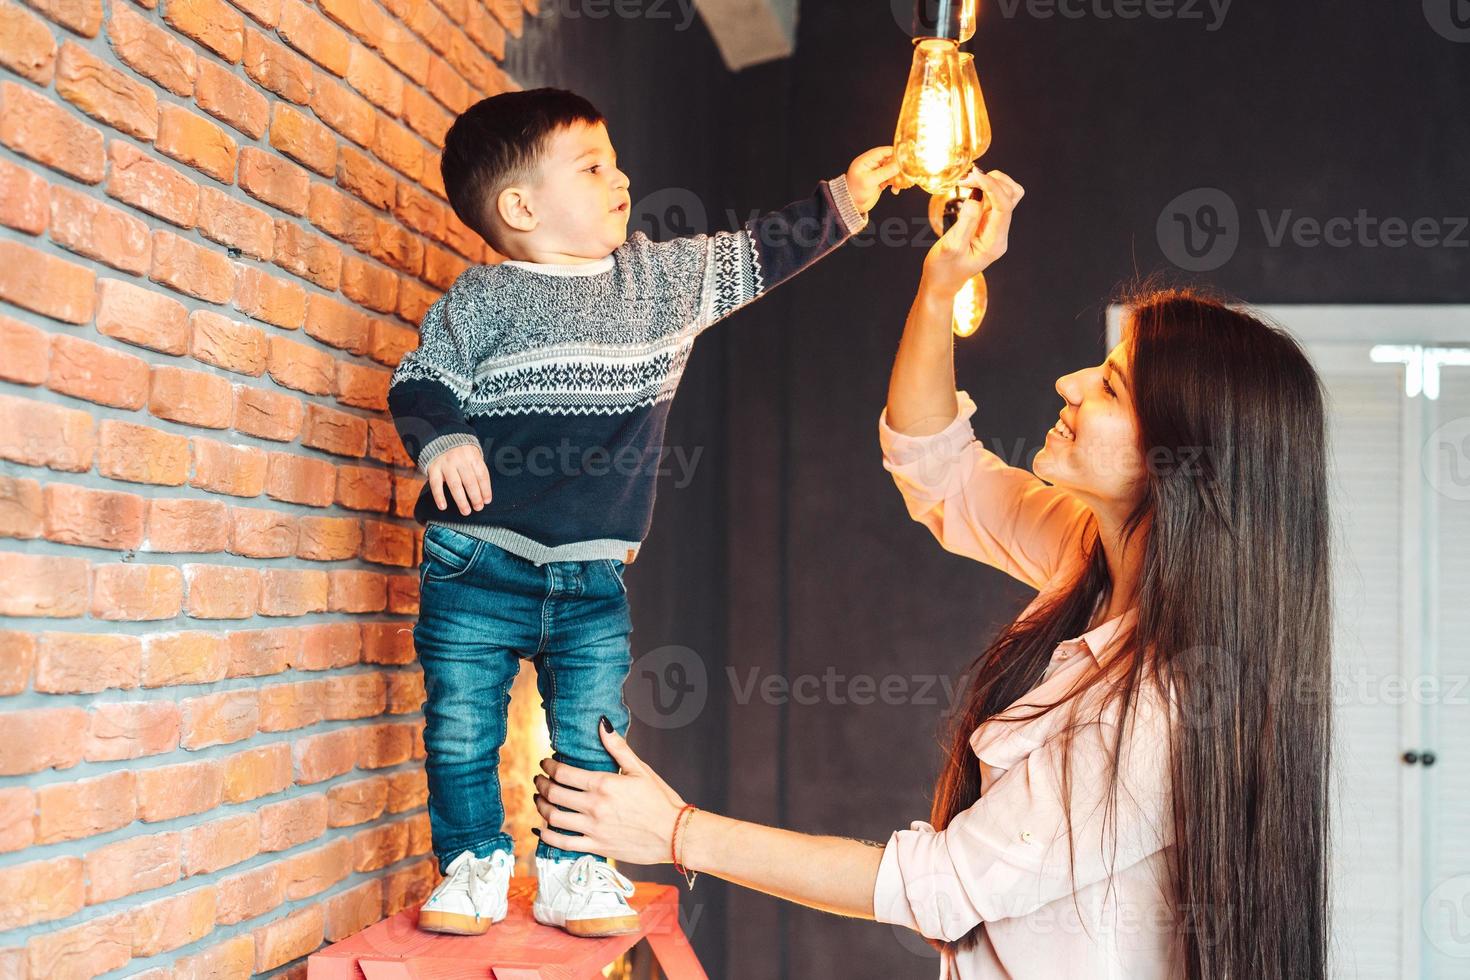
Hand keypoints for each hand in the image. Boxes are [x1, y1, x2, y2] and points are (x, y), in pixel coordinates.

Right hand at [426, 444, 491, 515]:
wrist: (439, 436)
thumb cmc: (461, 451)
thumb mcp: (472, 454)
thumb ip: (477, 469)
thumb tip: (485, 493)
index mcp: (472, 456)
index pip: (481, 475)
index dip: (485, 489)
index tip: (487, 501)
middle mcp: (460, 459)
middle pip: (470, 481)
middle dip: (475, 497)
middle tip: (478, 508)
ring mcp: (446, 464)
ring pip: (455, 485)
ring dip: (461, 500)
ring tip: (466, 511)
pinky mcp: (433, 467)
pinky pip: (436, 484)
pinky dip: (439, 496)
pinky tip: (443, 507)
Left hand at [533, 722, 687, 865]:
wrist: (674, 834)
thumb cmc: (660, 800)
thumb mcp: (640, 769)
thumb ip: (617, 747)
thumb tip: (602, 723)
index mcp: (604, 784)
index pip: (563, 773)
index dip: (549, 766)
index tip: (545, 763)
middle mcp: (594, 806)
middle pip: (554, 793)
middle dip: (541, 784)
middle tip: (539, 779)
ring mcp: (593, 829)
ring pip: (553, 818)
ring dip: (541, 807)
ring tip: (540, 800)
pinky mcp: (596, 848)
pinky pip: (563, 844)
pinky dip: (547, 836)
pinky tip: (543, 829)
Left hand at [845, 146, 903, 214]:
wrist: (852, 206)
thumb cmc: (855, 192)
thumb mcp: (869, 181)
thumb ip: (883, 173)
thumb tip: (897, 165)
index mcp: (866, 160)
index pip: (882, 152)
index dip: (893, 152)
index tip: (904, 156)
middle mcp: (871, 165)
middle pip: (889, 160)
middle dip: (898, 166)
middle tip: (905, 171)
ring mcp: (876, 172)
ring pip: (891, 170)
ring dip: (897, 176)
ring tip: (899, 184)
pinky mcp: (880, 180)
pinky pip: (891, 178)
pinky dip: (895, 183)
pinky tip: (895, 190)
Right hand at [920, 168, 1024, 298]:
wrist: (940, 284)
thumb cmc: (943, 270)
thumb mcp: (950, 248)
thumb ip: (965, 222)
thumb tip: (977, 196)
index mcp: (994, 244)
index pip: (1004, 207)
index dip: (992, 187)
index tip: (973, 175)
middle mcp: (999, 234)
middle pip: (1011, 196)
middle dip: (991, 181)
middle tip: (966, 180)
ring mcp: (994, 228)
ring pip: (1006, 194)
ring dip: (989, 182)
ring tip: (967, 182)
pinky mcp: (986, 223)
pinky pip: (993, 198)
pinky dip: (983, 187)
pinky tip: (968, 188)